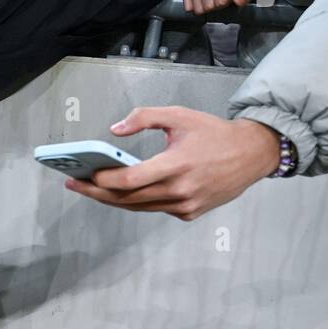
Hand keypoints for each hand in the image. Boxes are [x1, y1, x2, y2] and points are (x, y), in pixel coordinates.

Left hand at [64, 106, 282, 220]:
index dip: (104, 179)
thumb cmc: (214, 134)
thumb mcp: (179, 115)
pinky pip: (155, 209)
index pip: (130, 179)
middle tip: (75, 183)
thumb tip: (114, 130)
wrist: (252, 154)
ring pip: (138, 207)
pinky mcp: (189, 213)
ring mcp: (186, 205)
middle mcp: (181, 190)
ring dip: (112, 199)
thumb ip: (144, 117)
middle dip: (97, 191)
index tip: (85, 173)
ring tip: (90, 188)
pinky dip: (136, 201)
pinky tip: (119, 192)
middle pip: (127, 198)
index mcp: (177, 165)